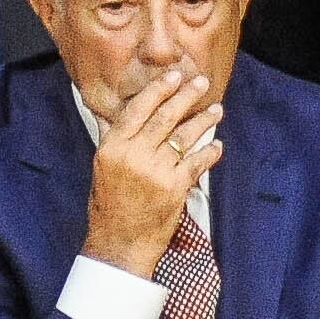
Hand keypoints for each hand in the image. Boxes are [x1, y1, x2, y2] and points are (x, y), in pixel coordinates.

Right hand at [79, 65, 224, 274]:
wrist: (119, 243)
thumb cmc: (109, 205)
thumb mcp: (102, 167)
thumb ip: (111, 139)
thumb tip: (110, 112)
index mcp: (112, 147)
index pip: (138, 109)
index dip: (158, 89)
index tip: (173, 75)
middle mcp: (133, 156)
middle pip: (165, 117)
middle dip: (186, 95)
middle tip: (201, 81)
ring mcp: (155, 171)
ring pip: (184, 136)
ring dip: (204, 121)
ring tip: (216, 110)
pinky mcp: (174, 187)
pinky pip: (197, 162)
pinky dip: (210, 152)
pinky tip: (217, 144)